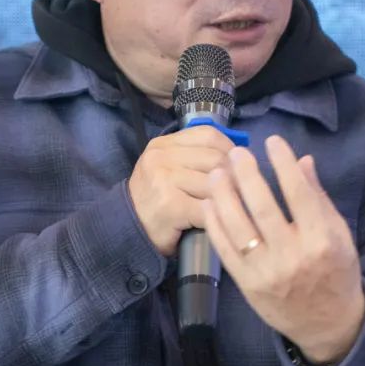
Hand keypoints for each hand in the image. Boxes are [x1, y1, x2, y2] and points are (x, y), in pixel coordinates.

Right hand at [129, 125, 235, 256]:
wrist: (126, 229)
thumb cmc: (154, 200)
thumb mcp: (167, 168)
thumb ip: (194, 157)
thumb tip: (238, 157)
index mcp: (163, 145)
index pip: (208, 135)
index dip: (230, 150)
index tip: (238, 166)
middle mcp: (161, 158)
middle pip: (215, 159)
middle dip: (234, 177)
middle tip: (239, 193)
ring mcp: (164, 180)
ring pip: (215, 183)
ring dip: (227, 199)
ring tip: (228, 208)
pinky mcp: (170, 206)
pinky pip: (207, 207)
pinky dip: (217, 216)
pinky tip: (216, 222)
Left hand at [203, 134, 364, 364]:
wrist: (328, 323)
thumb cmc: (337, 272)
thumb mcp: (339, 234)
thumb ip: (319, 198)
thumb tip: (303, 160)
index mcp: (321, 240)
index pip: (298, 193)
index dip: (283, 164)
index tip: (272, 142)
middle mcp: (292, 255)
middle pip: (262, 206)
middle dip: (246, 175)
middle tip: (235, 153)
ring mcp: (267, 272)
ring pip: (238, 226)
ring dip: (223, 195)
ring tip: (217, 173)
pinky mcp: (248, 285)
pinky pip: (225, 250)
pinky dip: (215, 224)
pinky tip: (210, 203)